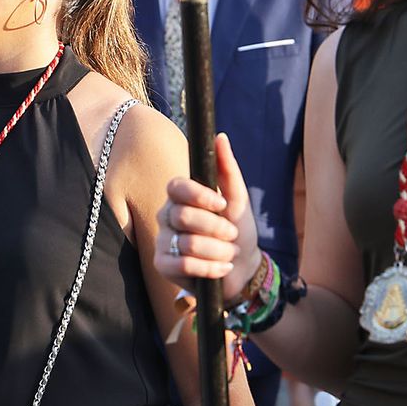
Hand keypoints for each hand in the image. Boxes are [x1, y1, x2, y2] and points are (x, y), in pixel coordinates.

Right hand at [156, 134, 260, 302]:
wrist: (243, 266)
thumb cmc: (238, 228)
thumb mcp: (237, 198)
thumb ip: (227, 169)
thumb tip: (220, 137)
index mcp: (181, 196)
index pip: (176, 187)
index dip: (199, 196)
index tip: (222, 205)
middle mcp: (167, 216)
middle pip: (184, 217)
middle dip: (216, 228)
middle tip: (231, 234)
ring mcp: (163, 240)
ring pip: (189, 244)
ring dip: (219, 251)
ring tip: (228, 253)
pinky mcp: (164, 265)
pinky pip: (184, 265)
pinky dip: (210, 268)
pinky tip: (221, 268)